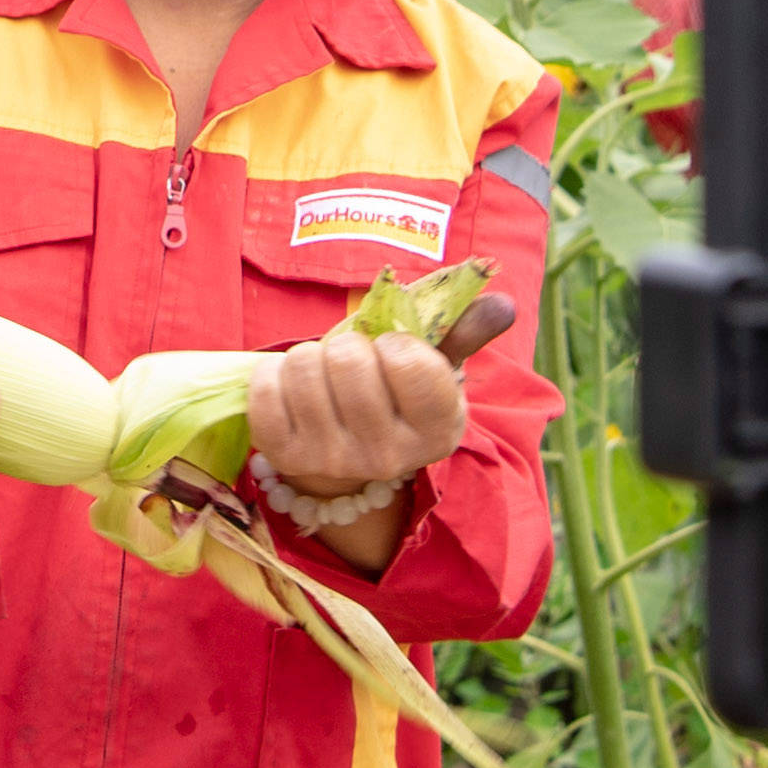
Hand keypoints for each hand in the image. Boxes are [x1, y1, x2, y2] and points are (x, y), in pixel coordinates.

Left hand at [245, 331, 467, 553]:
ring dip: (310, 355)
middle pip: (347, 360)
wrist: (354, 450)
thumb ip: (467, 329)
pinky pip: (264, 389)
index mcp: (436, 431)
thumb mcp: (439, 363)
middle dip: (348, 344)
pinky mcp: (284, 457)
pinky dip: (273, 373)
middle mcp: (387, 457)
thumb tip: (503, 305)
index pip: (406, 361)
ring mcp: (332, 462)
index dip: (394, 341)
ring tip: (324, 374)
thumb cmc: (398, 392)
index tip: (394, 353)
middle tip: (354, 362)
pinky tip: (293, 386)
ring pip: (304, 367)